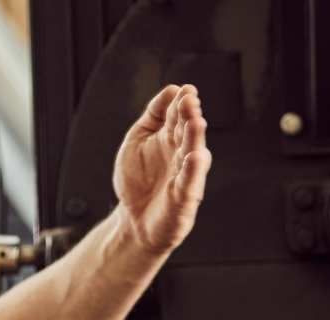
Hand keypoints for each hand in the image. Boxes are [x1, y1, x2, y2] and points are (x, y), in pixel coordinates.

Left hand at [112, 83, 212, 256]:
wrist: (133, 220)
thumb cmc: (137, 180)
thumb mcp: (137, 139)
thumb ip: (153, 115)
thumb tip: (171, 89)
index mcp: (171, 139)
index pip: (179, 117)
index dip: (181, 103)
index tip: (185, 90)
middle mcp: (182, 155)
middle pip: (188, 132)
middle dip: (190, 116)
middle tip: (190, 101)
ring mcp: (185, 176)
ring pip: (193, 154)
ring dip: (195, 138)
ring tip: (196, 122)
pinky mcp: (184, 199)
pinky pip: (190, 184)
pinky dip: (193, 171)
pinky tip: (194, 157)